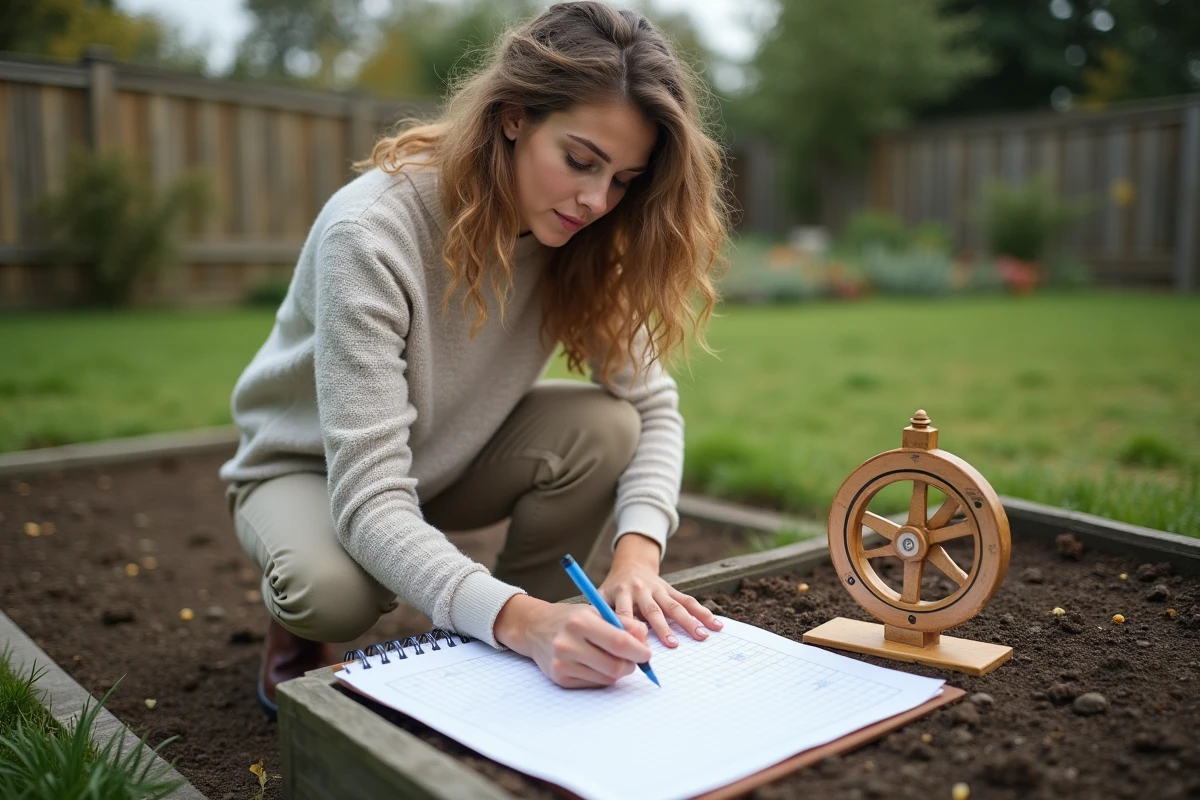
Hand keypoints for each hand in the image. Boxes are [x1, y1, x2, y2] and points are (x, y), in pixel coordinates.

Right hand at [493, 594, 650, 687]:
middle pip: (615, 666)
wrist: (535, 628)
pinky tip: (595, 663)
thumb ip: (625, 624)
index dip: (639, 651)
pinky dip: (602, 676)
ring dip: (618, 671)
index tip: (647, 653)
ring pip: (607, 678)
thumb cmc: (571, 618)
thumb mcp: (597, 611)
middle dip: (631, 665)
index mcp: (581, 622)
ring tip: (612, 658)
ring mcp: (562, 664)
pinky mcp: (560, 678)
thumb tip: (645, 643)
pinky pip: (594, 684)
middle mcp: (569, 643)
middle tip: (634, 659)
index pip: (620, 643)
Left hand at [597, 533, 723, 647]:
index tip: (637, 648)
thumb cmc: (612, 590)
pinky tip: (716, 624)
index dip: (630, 631)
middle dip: (663, 628)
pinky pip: (688, 601)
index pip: (625, 614)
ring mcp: (658, 589)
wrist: (630, 565)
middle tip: (672, 645)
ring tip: (702, 636)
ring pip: (675, 606)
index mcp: (621, 593)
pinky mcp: (672, 590)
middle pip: (653, 611)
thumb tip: (601, 642)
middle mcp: (641, 590)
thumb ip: (601, 616)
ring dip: (689, 621)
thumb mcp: (601, 597)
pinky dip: (703, 612)